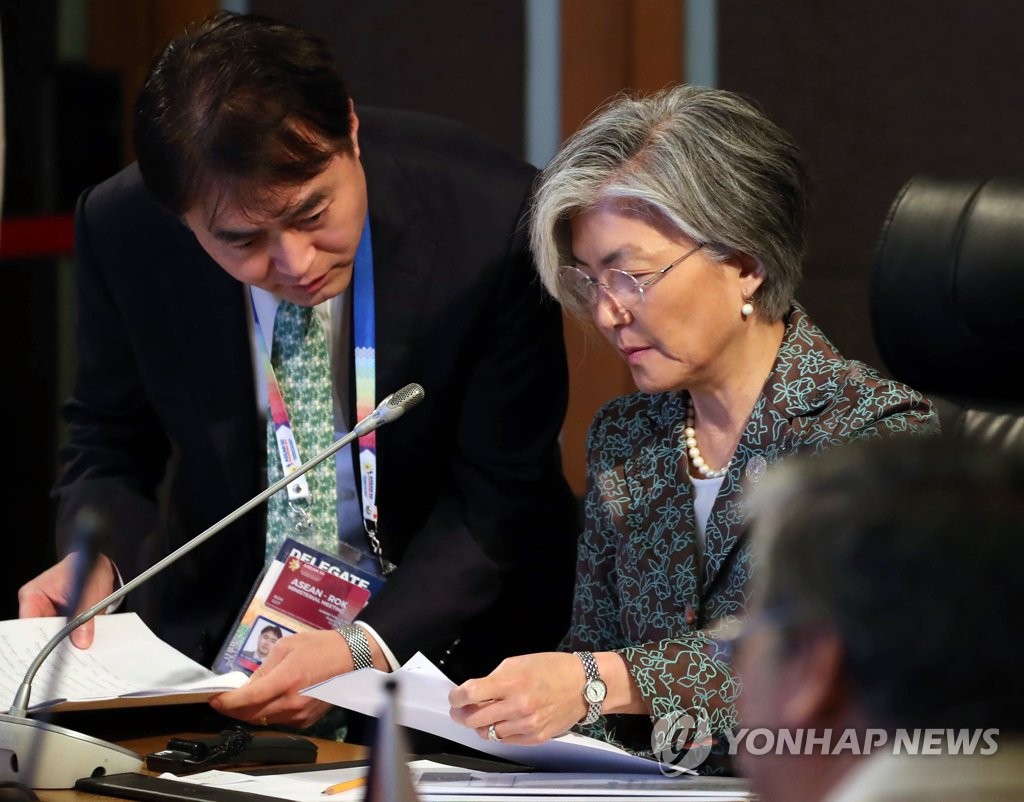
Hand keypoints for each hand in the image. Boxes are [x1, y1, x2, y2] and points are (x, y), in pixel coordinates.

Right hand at [18, 552, 117, 648]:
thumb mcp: (89, 592)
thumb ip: (84, 616)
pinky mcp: (62, 622)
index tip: (51, 653)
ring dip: (64, 646)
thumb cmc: (90, 570)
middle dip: (53, 647)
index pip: (28, 624)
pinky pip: (64, 637)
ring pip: (52, 638)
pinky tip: (81, 650)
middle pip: (39, 634)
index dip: (38, 640)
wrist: (101, 568)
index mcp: (33, 595)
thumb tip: (81, 641)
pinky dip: (72, 643)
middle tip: (66, 659)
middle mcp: (37, 607)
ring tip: (76, 655)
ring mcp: (49, 616)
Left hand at [210, 629, 352, 729]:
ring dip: (251, 711)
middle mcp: (291, 702)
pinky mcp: (306, 721)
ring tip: (248, 698)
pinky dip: (269, 713)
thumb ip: (264, 667)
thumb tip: (248, 684)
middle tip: (225, 699)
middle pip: (251, 714)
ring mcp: (299, 714)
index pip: (248, 698)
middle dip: (234, 708)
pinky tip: (271, 700)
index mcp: (286, 679)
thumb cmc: (319, 646)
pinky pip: (278, 721)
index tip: (214, 699)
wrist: (350, 658)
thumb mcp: (286, 646)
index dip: (227, 701)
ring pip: (263, 720)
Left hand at [448, 652, 588, 744]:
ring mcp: (527, 725)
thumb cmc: (551, 668)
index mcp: (511, 682)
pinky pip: (506, 740)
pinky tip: (503, 721)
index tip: (454, 696)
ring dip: (481, 724)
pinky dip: (500, 732)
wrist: (584, 684)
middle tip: (462, 709)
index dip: (456, 697)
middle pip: (473, 718)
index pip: (470, 694)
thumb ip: (494, 679)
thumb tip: (473, 692)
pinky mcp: (536, 738)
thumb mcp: (518, 662)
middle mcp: (518, 706)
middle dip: (462, 713)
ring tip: (484, 715)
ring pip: (487, 733)